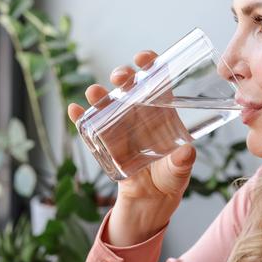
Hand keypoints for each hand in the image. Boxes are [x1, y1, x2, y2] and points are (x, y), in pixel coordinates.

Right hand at [68, 50, 196, 244]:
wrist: (151, 203)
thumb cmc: (170, 180)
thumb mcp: (179, 172)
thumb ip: (182, 163)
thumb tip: (187, 153)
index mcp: (163, 114)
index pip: (158, 83)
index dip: (151, 66)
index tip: (145, 58)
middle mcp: (141, 115)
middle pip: (130, 88)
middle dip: (123, 76)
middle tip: (121, 76)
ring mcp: (121, 127)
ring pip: (109, 104)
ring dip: (100, 95)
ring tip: (95, 92)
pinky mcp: (106, 143)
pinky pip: (90, 127)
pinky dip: (80, 118)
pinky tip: (74, 110)